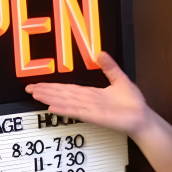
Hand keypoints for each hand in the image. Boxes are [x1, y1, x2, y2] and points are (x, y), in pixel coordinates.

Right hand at [26, 52, 148, 135]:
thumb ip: (109, 67)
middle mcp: (87, 102)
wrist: (142, 117)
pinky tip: (51, 107)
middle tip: (28, 89)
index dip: (53, 86)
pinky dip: (63, 109)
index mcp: (92, 94)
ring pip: (65, 102)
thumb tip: (101, 53)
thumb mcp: (120, 79)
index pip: (68, 89)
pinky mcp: (95, 117)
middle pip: (62, 94)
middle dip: (45, 91)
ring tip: (35, 95)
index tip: (39, 84)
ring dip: (49, 98)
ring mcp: (89, 110)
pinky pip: (76, 111)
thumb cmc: (133, 103)